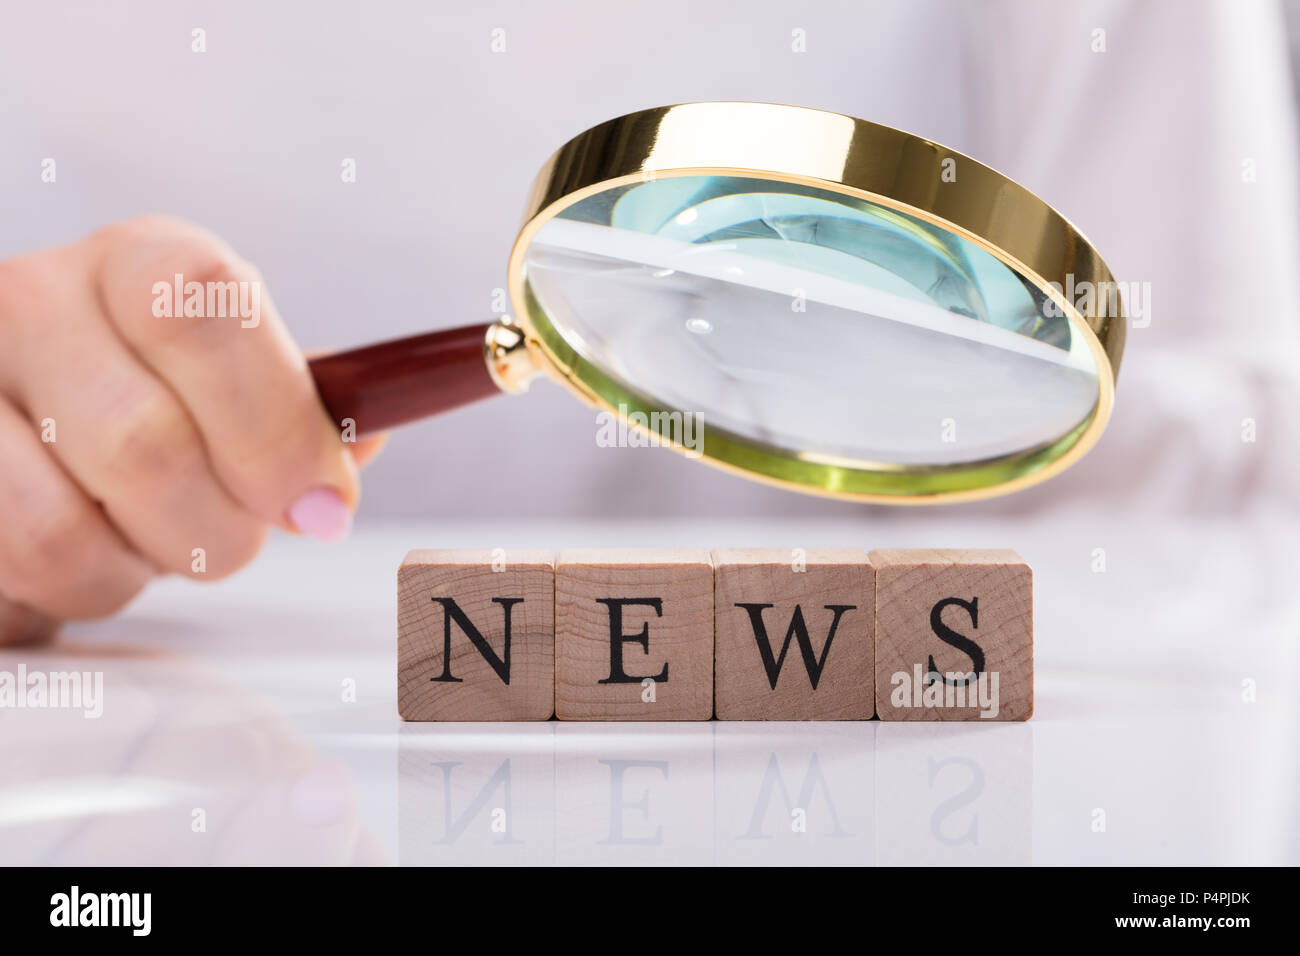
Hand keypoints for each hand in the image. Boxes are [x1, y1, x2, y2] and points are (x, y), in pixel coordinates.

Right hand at [0, 215, 382, 642]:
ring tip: (153, 540)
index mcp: (143, 263)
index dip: (275, 425)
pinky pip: (21, 564)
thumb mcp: (243, 386)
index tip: (322, 502)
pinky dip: (81, 585)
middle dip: (219, 527)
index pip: (204, 308)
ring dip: (139, 565)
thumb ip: (307, 415)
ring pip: (65, 527)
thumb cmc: (163, 406)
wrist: (36, 433)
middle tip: (232, 534)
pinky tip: (92, 549)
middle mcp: (33, 298)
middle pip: (145, 442)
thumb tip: (355, 444)